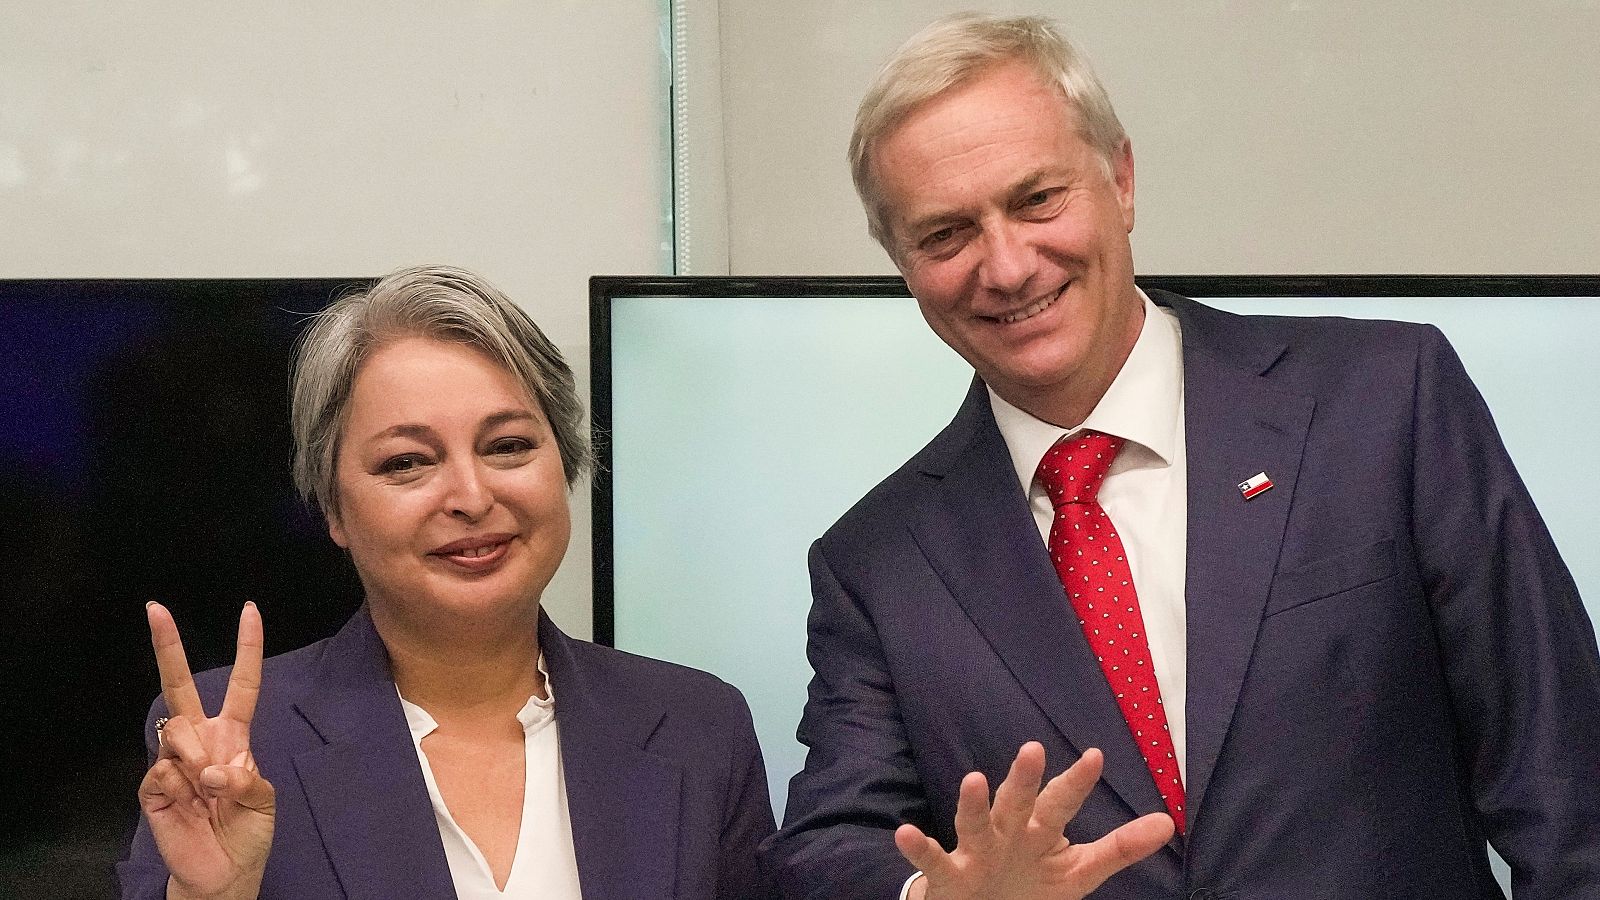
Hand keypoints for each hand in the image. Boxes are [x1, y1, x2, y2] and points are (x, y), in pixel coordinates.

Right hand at [137, 602, 274, 899]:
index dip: (248, 649)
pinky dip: (181, 785)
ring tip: (209, 791)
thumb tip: (212, 768)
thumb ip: (246, 779)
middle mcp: (201, 741)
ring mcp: (174, 761)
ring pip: (177, 731)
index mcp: (233, 737)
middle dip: (168, 647)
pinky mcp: (153, 786)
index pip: (242, 686)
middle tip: (155, 609)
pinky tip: (188, 802)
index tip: (250, 611)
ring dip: (197, 759)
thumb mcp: (264, 801)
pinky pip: (163, 769)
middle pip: (181, 687)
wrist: (223, 873)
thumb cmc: (247, 833)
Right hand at [896, 743, 1172, 899]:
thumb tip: (1168, 822)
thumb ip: (1119, 848)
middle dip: (1024, 779)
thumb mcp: (1079, 871)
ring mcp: (976, 852)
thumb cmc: (1031, 885)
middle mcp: (1008, 834)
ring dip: (972, 804)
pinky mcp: (949, 876)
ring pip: (974, 824)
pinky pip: (933, 860)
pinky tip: (905, 833)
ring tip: (973, 779)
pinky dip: (918, 847)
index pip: (1062, 804)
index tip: (1096, 755)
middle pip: (1018, 803)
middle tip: (1033, 749)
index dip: (1077, 783)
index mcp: (1041, 832)